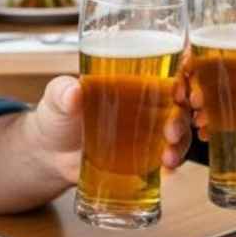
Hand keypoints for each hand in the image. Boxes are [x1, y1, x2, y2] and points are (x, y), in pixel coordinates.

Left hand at [26, 75, 192, 185]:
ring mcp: (149, 130)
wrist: (51, 154)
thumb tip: (72, 92)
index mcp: (131, 79)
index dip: (184, 72)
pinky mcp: (146, 155)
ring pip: (180, 130)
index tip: (182, 83)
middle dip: (183, 113)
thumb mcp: (56, 99)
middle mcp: (147, 101)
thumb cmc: (57, 116)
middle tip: (171, 129)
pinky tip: (166, 170)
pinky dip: (173, 162)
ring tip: (168, 155)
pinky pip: (169, 156)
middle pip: (180, 100)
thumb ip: (63, 92)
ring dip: (181, 141)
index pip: (168, 67)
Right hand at [175, 49, 235, 136]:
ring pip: (201, 102)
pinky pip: (213, 121)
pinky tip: (206, 135)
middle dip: (189, 89)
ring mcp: (228, 96)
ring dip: (195, 111)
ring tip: (200, 122)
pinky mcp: (234, 117)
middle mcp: (227, 73)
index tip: (188, 70)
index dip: (190, 60)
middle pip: (196, 78)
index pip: (204, 51)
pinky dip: (207, 129)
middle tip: (195, 102)